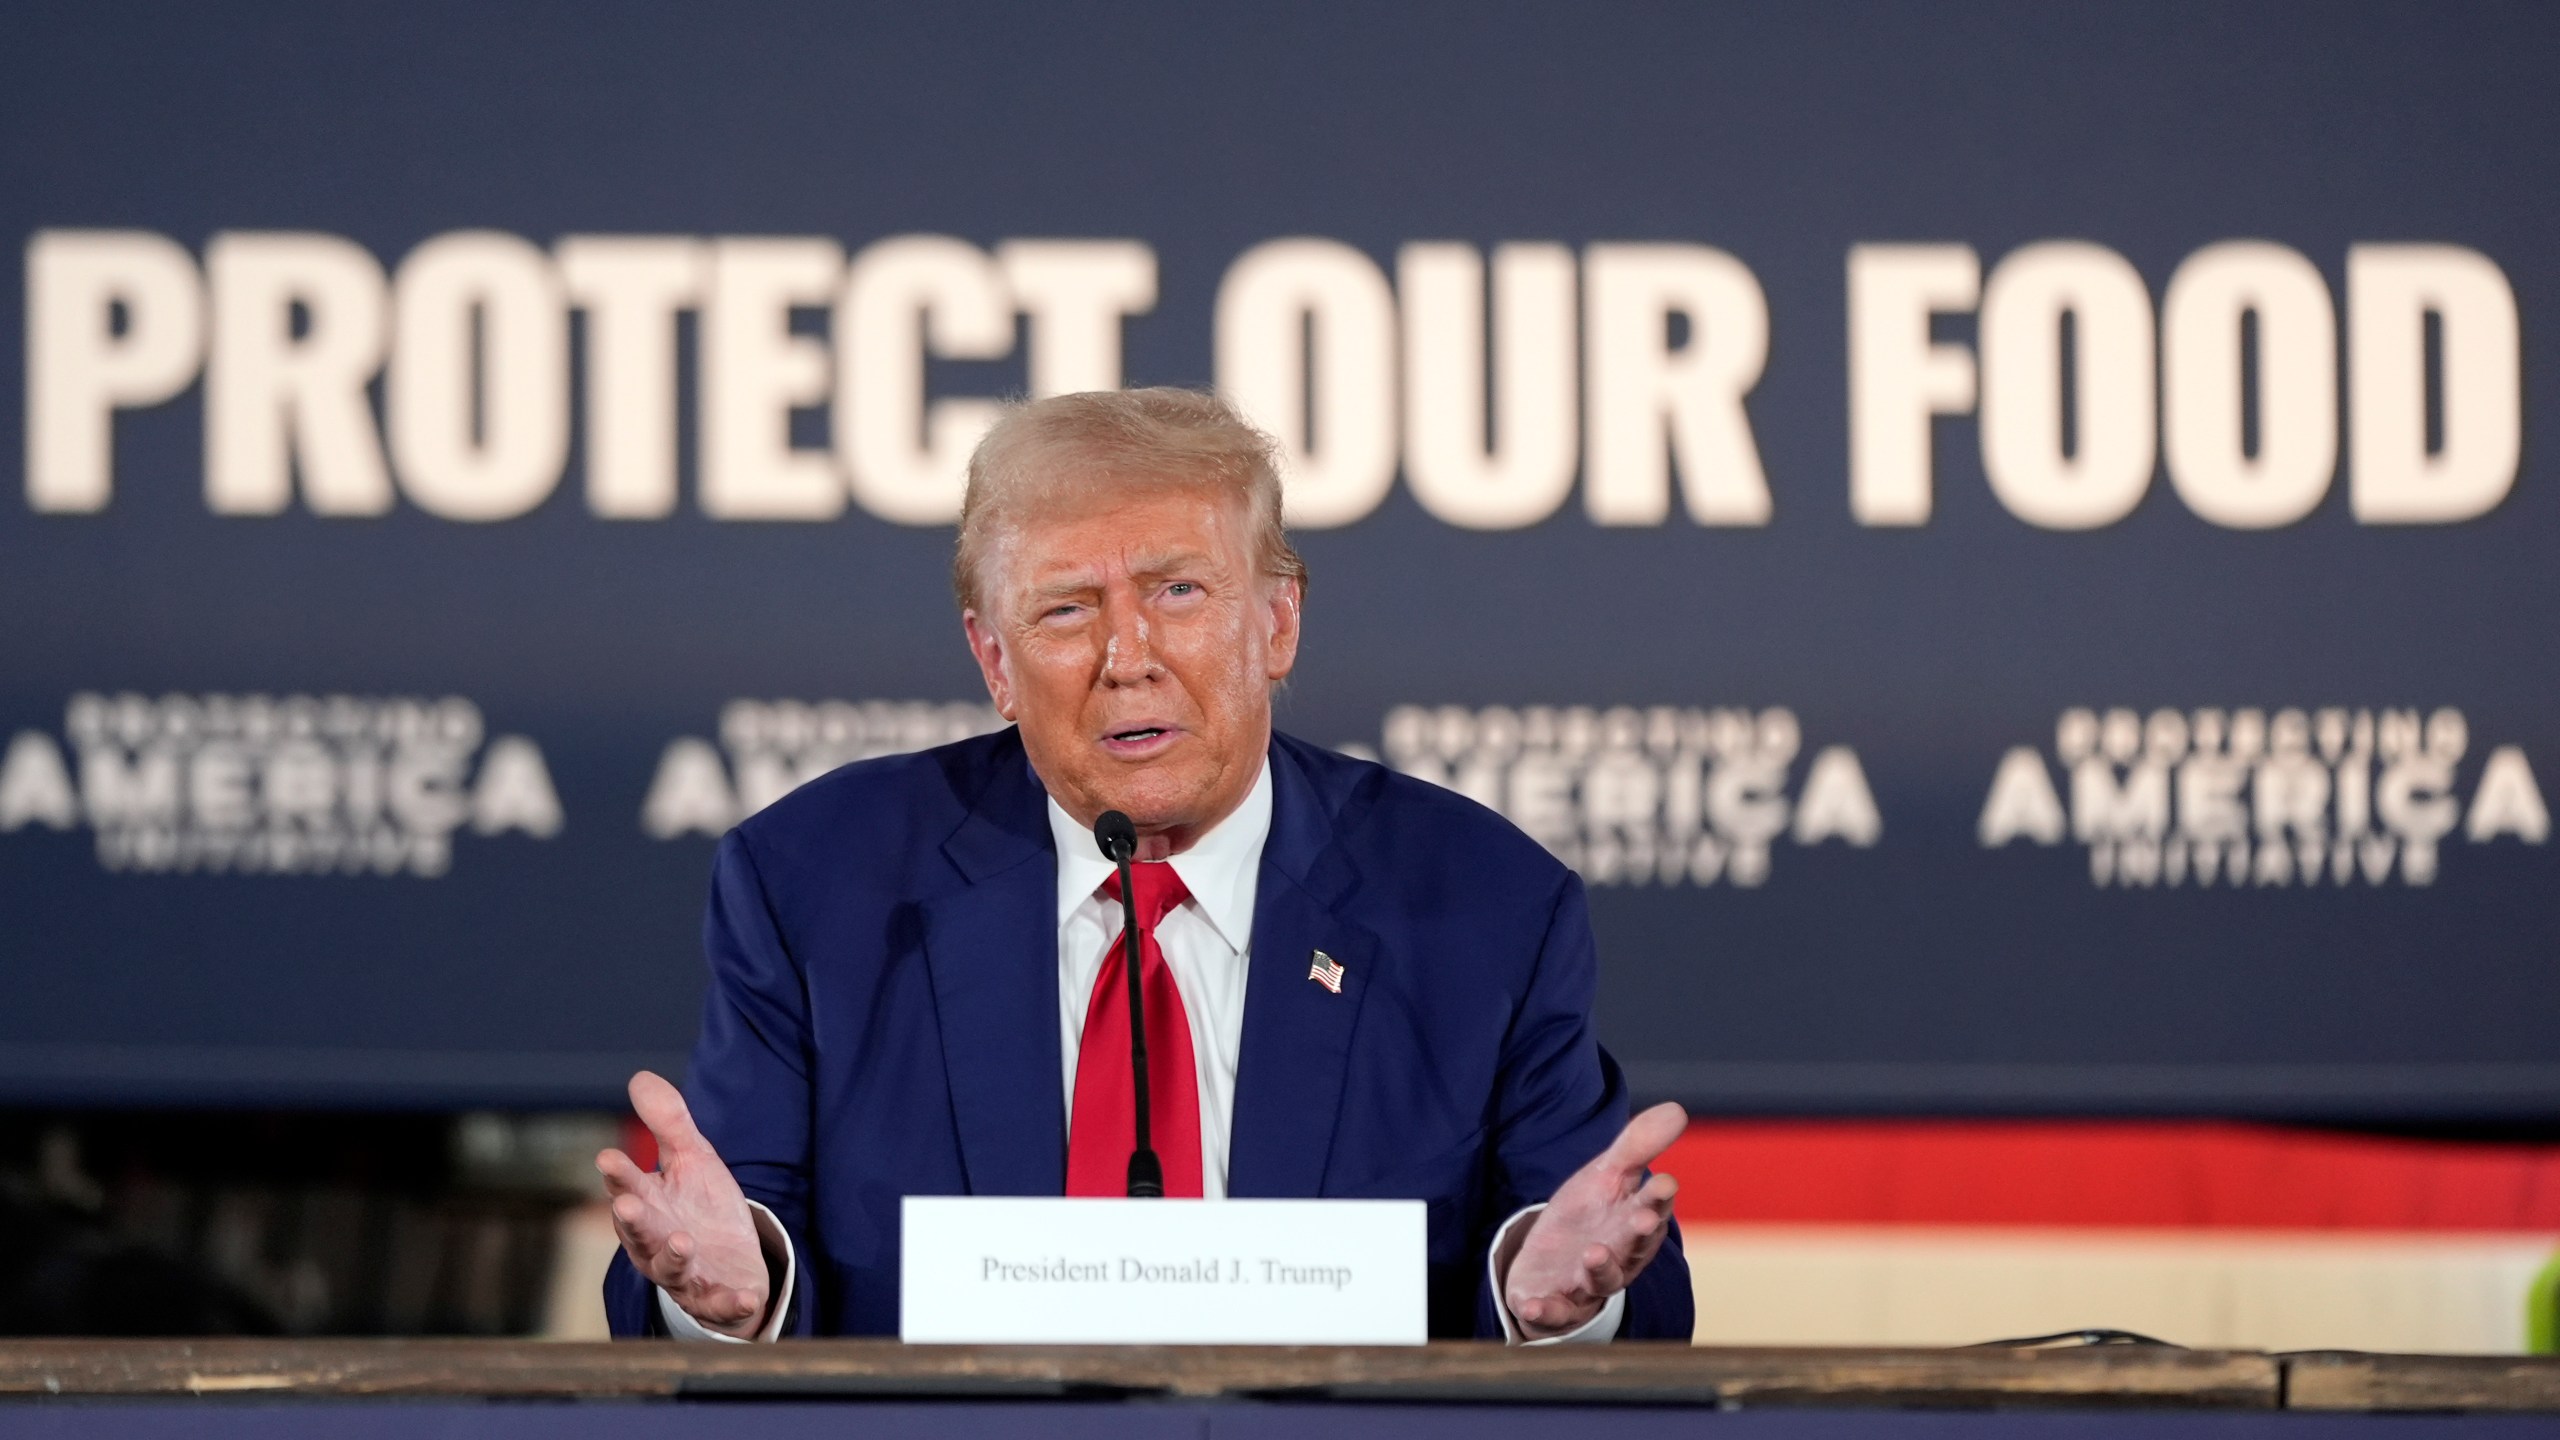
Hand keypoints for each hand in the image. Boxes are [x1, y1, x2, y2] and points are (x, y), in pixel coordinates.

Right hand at [596, 1071, 771, 1337]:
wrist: (730, 1261)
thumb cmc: (701, 1208)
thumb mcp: (692, 1159)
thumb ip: (668, 1123)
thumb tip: (639, 1078)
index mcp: (649, 1204)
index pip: (629, 1186)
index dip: (618, 1174)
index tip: (609, 1158)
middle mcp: (656, 1241)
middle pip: (640, 1230)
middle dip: (633, 1219)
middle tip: (624, 1205)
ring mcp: (683, 1274)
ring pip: (670, 1269)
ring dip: (673, 1256)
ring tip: (682, 1241)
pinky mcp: (713, 1298)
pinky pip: (719, 1304)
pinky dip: (730, 1304)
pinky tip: (745, 1298)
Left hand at [1502, 1101, 1686, 1338]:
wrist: (1549, 1263)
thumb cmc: (1588, 1217)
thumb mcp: (1605, 1177)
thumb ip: (1636, 1147)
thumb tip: (1677, 1109)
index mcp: (1632, 1223)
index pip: (1651, 1208)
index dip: (1658, 1197)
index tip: (1665, 1181)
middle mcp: (1618, 1258)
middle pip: (1631, 1248)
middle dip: (1637, 1235)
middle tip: (1645, 1218)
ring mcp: (1586, 1285)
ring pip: (1600, 1281)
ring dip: (1600, 1269)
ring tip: (1594, 1253)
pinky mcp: (1555, 1304)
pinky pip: (1552, 1312)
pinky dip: (1545, 1311)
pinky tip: (1533, 1305)